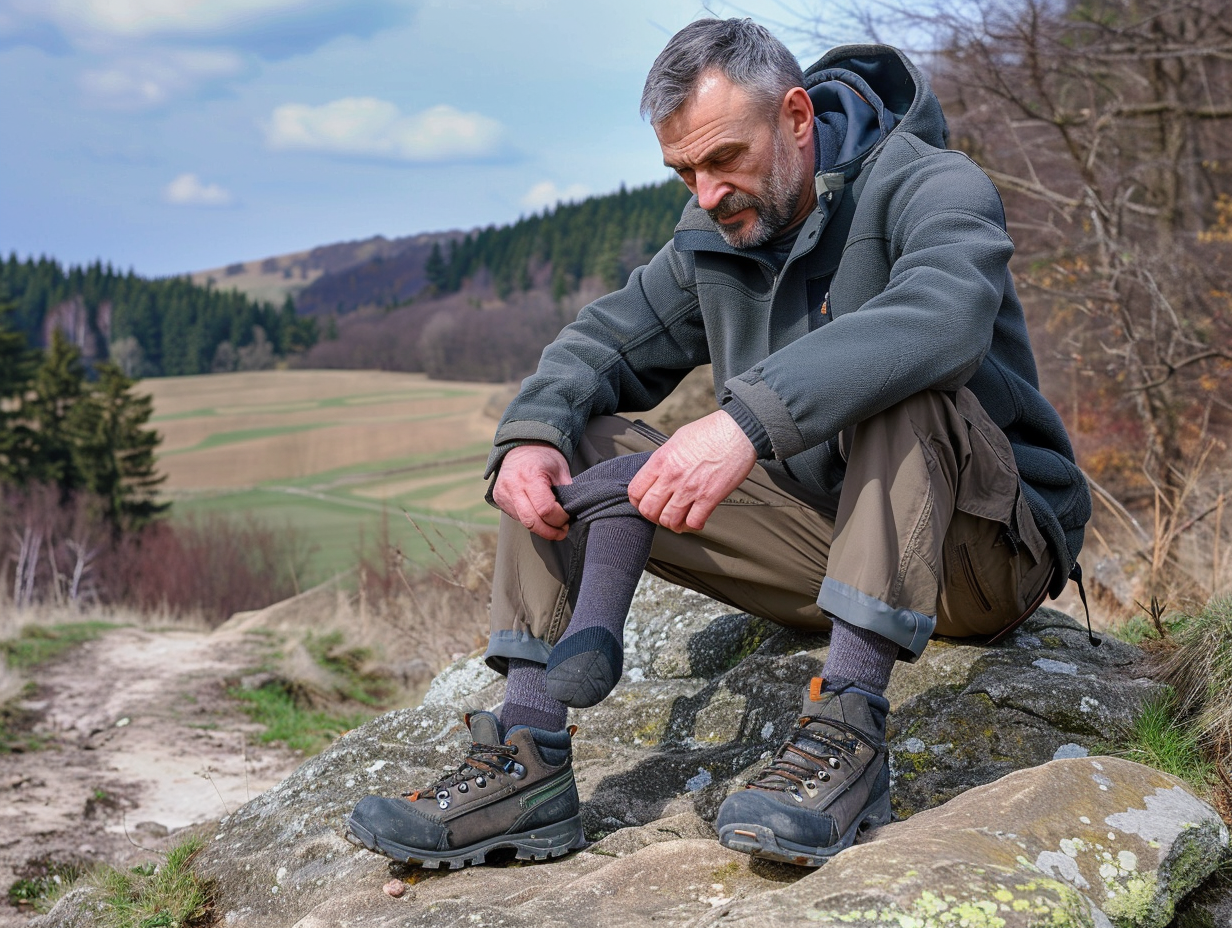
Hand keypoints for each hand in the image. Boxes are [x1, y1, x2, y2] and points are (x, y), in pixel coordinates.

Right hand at [492, 443, 572, 540]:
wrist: (522, 446)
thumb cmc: (544, 457)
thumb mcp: (561, 470)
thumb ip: (566, 492)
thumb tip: (573, 513)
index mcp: (530, 476)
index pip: (545, 509)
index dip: (559, 519)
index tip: (567, 518)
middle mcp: (512, 486)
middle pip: (531, 522)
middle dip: (549, 531)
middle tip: (562, 532)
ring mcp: (502, 493)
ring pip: (523, 522)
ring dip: (540, 527)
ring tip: (552, 522)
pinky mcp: (498, 499)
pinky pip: (516, 517)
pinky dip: (530, 519)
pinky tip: (538, 513)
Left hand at [628, 410, 756, 532]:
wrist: (737, 431)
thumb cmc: (710, 432)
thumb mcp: (676, 440)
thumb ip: (664, 460)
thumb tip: (658, 474)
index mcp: (661, 461)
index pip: (635, 491)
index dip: (638, 501)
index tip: (646, 502)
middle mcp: (672, 476)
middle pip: (648, 510)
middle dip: (653, 516)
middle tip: (661, 512)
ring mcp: (690, 489)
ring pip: (668, 520)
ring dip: (672, 523)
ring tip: (678, 519)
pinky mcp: (709, 498)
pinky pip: (693, 523)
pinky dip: (693, 525)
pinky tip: (696, 519)